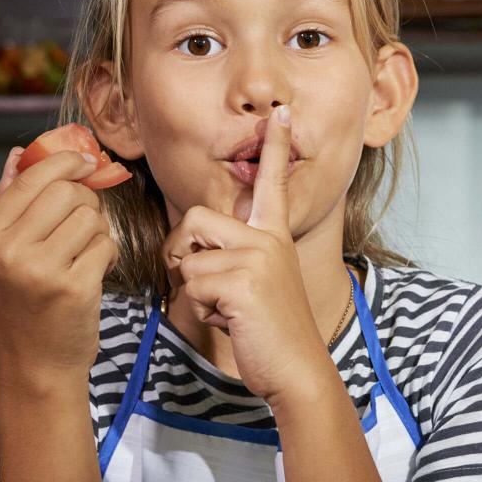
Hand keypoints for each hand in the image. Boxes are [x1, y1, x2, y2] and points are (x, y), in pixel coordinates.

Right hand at [0, 145, 117, 382]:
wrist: (36, 363)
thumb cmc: (24, 304)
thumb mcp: (3, 253)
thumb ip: (10, 201)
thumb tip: (18, 153)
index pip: (30, 178)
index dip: (64, 161)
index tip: (84, 160)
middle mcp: (9, 251)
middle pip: (66, 192)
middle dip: (86, 200)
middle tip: (83, 221)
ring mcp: (41, 270)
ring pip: (91, 217)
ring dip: (98, 230)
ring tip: (84, 252)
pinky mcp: (75, 286)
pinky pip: (106, 244)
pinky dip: (107, 254)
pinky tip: (92, 272)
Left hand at [163, 106, 329, 402]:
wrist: (298, 370)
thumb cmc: (271, 333)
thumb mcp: (257, 284)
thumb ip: (232, 259)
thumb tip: (190, 257)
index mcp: (274, 235)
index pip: (272, 183)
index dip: (275, 146)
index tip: (281, 112)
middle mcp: (268, 239)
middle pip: (195, 218)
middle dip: (183, 252)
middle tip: (203, 284)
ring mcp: (258, 257)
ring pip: (190, 259)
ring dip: (196, 291)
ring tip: (229, 309)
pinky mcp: (243, 281)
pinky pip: (194, 286)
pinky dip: (203, 311)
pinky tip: (233, 322)